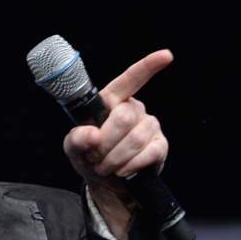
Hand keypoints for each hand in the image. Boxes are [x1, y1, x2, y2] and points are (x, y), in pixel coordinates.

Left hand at [63, 50, 172, 238]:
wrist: (105, 183)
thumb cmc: (90, 158)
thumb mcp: (74, 150)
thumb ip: (76, 140)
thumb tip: (92, 135)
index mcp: (113, 102)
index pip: (130, 79)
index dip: (148, 66)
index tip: (166, 55)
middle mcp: (134, 110)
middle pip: (123, 118)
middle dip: (105, 143)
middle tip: (96, 157)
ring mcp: (149, 127)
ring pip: (135, 138)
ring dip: (115, 158)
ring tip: (106, 166)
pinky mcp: (159, 146)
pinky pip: (149, 153)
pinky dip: (131, 165)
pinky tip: (123, 170)